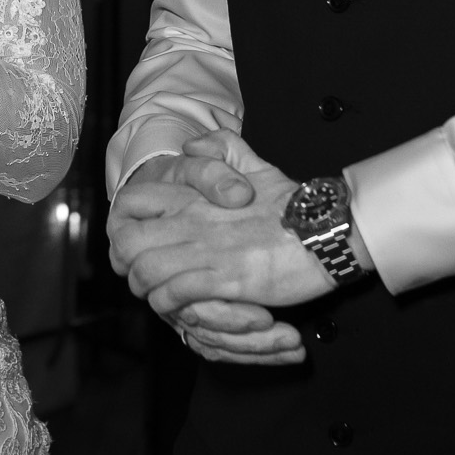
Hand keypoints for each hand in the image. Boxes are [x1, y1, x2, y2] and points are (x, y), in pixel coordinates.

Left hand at [109, 142, 306, 365]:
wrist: (330, 228)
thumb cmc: (296, 203)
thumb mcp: (258, 164)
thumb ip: (223, 148)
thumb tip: (190, 145)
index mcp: (197, 194)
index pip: (134, 201)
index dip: (124, 222)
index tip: (135, 240)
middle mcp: (193, 219)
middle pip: (127, 240)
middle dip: (126, 262)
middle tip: (140, 275)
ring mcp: (206, 250)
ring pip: (145, 271)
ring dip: (147, 288)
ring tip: (160, 296)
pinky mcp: (224, 279)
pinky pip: (175, 295)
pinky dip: (171, 306)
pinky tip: (183, 309)